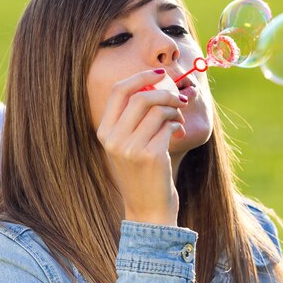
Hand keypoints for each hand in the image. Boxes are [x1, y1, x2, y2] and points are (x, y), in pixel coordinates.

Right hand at [95, 69, 187, 225]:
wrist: (148, 209)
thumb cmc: (142, 172)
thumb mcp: (128, 144)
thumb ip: (134, 117)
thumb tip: (156, 82)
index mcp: (104, 132)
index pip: (118, 91)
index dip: (140, 76)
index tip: (159, 73)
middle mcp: (113, 139)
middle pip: (140, 96)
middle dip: (164, 92)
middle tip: (178, 98)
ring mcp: (130, 148)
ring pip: (157, 110)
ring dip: (174, 109)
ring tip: (178, 118)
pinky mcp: (150, 155)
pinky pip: (168, 125)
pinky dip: (177, 123)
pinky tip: (177, 131)